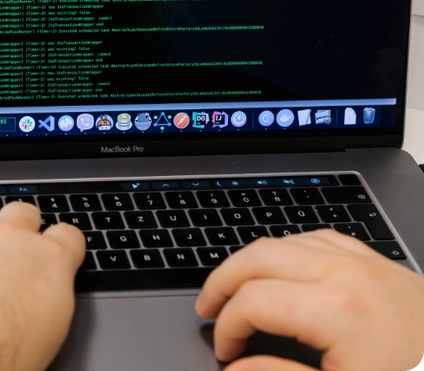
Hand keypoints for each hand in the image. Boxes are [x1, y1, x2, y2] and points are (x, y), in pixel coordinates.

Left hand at [0, 202, 85, 370]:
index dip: (63, 244)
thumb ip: (52, 297)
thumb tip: (47, 296)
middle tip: (14, 248)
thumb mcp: (50, 331)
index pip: (68, 235)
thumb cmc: (2, 348)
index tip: (58, 253)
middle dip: (21, 224)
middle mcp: (10, 238)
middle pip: (23, 212)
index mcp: (48, 260)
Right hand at [195, 229, 423, 370]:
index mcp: (339, 312)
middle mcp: (353, 276)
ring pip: (290, 240)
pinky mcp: (390, 268)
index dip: (226, 326)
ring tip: (236, 285)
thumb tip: (238, 367)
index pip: (253, 301)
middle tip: (208, 307)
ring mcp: (374, 266)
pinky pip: (325, 240)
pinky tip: (287, 267)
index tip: (224, 353)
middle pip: (262, 256)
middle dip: (224, 280)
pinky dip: (292, 250)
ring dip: (254, 260)